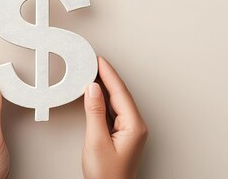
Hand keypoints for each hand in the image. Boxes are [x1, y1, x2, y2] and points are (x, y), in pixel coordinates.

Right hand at [82, 57, 148, 178]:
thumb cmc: (107, 176)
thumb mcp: (96, 141)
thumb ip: (94, 112)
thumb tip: (92, 89)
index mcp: (134, 126)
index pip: (120, 92)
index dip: (108, 74)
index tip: (99, 60)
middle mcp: (136, 126)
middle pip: (120, 95)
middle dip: (107, 77)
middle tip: (93, 62)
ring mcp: (130, 131)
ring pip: (117, 102)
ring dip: (105, 88)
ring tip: (92, 74)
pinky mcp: (123, 135)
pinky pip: (114, 111)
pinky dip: (104, 100)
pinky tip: (96, 95)